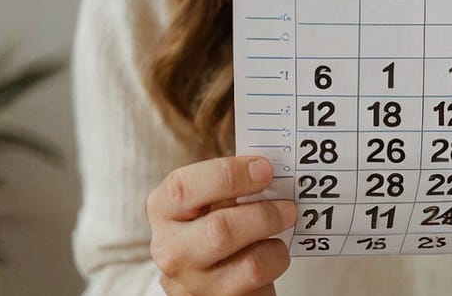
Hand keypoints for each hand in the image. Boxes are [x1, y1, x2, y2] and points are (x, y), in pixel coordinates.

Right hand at [146, 157, 295, 295]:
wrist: (205, 279)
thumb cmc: (209, 227)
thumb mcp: (206, 202)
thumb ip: (228, 185)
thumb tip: (269, 168)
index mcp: (163, 210)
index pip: (185, 188)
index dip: (229, 175)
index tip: (264, 169)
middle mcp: (171, 250)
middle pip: (221, 230)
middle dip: (265, 214)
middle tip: (288, 207)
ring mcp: (193, 284)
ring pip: (251, 264)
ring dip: (276, 244)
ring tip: (281, 231)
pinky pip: (262, 284)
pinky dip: (276, 264)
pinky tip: (270, 255)